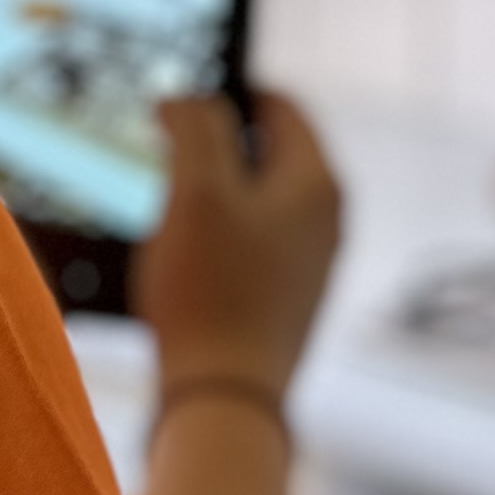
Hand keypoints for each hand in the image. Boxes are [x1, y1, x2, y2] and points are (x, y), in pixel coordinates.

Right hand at [135, 91, 342, 407]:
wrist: (224, 400)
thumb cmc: (210, 293)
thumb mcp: (195, 191)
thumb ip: (196, 126)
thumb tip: (187, 98)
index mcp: (317, 183)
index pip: (282, 106)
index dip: (229, 93)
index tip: (181, 104)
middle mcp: (328, 220)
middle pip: (271, 153)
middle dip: (217, 146)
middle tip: (165, 155)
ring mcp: (313, 263)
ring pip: (260, 199)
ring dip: (214, 194)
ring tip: (168, 213)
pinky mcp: (289, 299)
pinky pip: (256, 243)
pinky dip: (220, 236)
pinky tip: (184, 262)